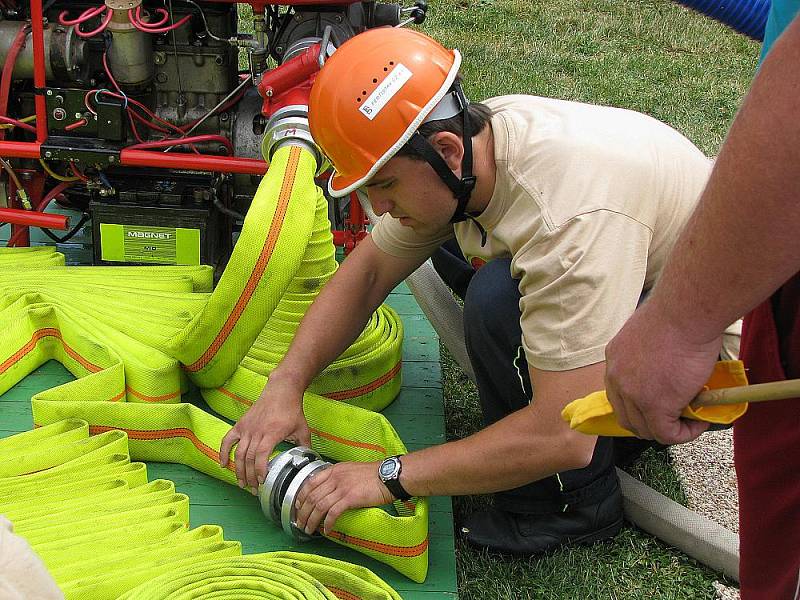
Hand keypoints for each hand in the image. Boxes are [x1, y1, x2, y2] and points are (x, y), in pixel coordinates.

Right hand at [219, 378, 309, 492]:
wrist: (281, 390)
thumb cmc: (292, 410)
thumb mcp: (302, 429)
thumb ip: (305, 446)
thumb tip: (310, 462)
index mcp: (272, 433)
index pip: (261, 455)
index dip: (260, 470)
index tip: (262, 481)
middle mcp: (256, 431)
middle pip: (249, 458)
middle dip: (250, 476)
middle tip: (253, 489)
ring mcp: (246, 428)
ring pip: (238, 453)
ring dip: (238, 470)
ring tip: (242, 483)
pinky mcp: (240, 424)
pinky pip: (227, 440)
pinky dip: (223, 453)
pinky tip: (223, 465)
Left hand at [293, 461, 394, 534]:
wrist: (388, 475)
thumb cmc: (373, 474)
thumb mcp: (350, 470)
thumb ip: (338, 477)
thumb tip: (329, 489)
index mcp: (334, 470)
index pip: (310, 483)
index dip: (301, 496)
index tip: (297, 506)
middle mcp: (335, 478)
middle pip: (311, 496)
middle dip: (302, 512)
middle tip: (299, 522)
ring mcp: (342, 488)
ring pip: (319, 506)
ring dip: (311, 520)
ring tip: (309, 529)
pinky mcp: (350, 498)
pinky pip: (333, 513)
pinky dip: (327, 523)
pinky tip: (327, 530)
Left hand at [604, 299, 720, 443]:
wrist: (686, 312)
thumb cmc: (679, 314)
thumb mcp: (653, 334)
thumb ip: (652, 356)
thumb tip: (668, 369)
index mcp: (615, 358)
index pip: (619, 395)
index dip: (640, 406)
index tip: (664, 404)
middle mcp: (617, 378)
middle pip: (627, 416)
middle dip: (651, 422)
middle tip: (677, 418)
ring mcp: (633, 394)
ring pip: (645, 429)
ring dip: (669, 429)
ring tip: (692, 419)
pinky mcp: (655, 406)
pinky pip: (667, 434)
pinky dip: (684, 434)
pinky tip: (700, 422)